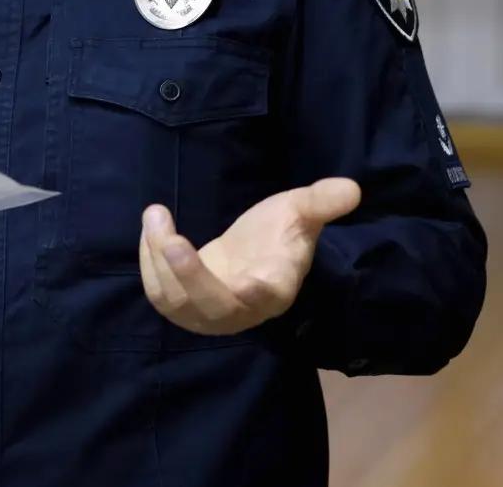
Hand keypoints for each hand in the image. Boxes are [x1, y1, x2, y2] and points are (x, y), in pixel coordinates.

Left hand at [139, 178, 360, 335]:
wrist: (248, 257)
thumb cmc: (275, 234)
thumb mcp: (299, 211)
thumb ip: (321, 202)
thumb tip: (352, 188)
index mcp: (275, 286)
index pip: (266, 296)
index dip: (255, 294)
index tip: (248, 283)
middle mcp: (242, 308)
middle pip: (213, 306)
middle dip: (189, 275)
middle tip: (172, 238)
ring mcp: (208, 313)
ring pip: (176, 301)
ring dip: (158, 258)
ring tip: (155, 214)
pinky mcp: (182, 307)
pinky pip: (159, 293)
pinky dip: (149, 261)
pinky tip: (152, 229)